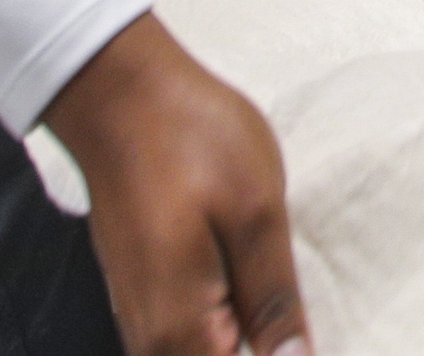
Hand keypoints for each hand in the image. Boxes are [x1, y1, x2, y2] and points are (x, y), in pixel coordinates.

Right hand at [43, 16, 305, 355]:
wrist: (120, 94)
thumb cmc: (190, 139)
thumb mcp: (256, 213)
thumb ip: (274, 300)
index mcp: (181, 332)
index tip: (303, 334)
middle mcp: (151, 342)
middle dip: (267, 350)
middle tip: (297, 315)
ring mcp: (141, 320)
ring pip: (204, 355)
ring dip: (247, 342)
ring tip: (281, 304)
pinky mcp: (143, 297)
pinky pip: (190, 340)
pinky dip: (226, 330)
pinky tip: (258, 298)